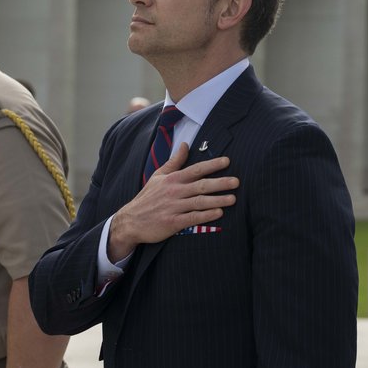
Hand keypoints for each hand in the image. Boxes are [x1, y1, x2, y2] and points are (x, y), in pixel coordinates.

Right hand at [107, 144, 237, 260]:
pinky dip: (206, 216)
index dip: (212, 165)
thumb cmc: (147, 198)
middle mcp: (174, 191)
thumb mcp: (158, 176)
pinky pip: (192, 218)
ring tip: (233, 199)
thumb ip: (174, 161)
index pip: (195, 169)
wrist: (130, 221)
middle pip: (201, 185)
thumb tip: (185, 144)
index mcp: (172, 179)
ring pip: (199, 202)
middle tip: (237, 181)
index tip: (227, 161)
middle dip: (220, 182)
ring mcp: (174, 207)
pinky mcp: (173, 222)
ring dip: (217, 200)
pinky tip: (218, 214)